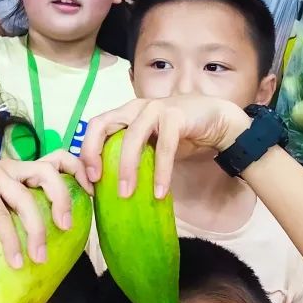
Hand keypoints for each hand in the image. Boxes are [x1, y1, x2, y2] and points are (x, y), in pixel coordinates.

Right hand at [0, 152, 91, 267]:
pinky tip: (16, 261)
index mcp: (21, 171)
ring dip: (37, 231)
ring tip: (39, 258)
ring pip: (26, 198)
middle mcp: (10, 168)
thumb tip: (63, 244)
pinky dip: (12, 242)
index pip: (57, 159)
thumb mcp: (6, 219)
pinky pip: (2, 217)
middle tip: (66, 227)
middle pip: (48, 172)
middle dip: (63, 199)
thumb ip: (28, 220)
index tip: (92, 194)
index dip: (78, 171)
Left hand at [79, 96, 250, 197]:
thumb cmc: (179, 134)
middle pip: (102, 125)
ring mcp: (155, 109)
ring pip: (132, 138)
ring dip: (127, 168)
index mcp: (125, 113)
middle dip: (93, 153)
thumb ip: (132, 155)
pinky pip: (164, 147)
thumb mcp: (150, 144)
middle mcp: (135, 108)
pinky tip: (159, 192)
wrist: (216, 120)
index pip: (95, 126)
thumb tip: (110, 187)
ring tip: (126, 194)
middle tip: (97, 181)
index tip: (89, 179)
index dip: (86, 150)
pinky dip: (161, 172)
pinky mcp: (176, 116)